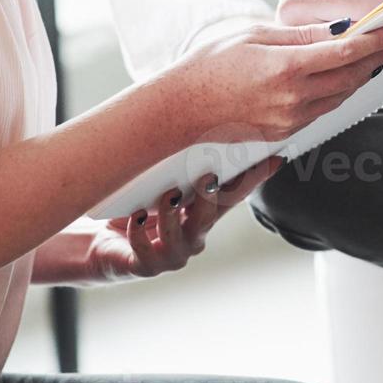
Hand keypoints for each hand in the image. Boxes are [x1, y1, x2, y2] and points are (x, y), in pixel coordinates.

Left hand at [86, 159, 282, 281]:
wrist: (105, 245)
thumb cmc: (136, 207)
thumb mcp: (156, 180)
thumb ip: (175, 159)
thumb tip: (191, 118)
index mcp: (202, 212)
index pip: (234, 193)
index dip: (256, 177)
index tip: (277, 156)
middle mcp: (193, 235)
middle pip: (210, 216)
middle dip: (210, 197)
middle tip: (208, 177)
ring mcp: (171, 253)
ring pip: (180, 238)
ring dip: (173, 216)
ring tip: (167, 197)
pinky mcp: (145, 264)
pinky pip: (145, 251)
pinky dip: (140, 233)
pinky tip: (136, 217)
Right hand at [176, 20, 382, 146]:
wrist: (184, 106)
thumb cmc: (212, 64)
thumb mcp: (256, 34)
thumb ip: (302, 34)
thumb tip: (339, 28)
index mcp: (287, 68)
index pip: (346, 52)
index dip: (375, 40)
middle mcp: (294, 98)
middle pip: (352, 76)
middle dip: (376, 58)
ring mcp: (291, 119)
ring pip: (342, 96)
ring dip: (362, 76)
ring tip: (375, 57)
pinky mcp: (287, 131)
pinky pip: (324, 109)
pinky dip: (340, 92)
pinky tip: (344, 78)